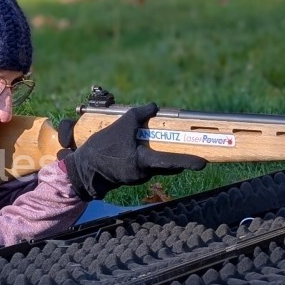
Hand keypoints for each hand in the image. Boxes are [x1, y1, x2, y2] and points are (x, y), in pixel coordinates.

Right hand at [58, 103, 205, 200]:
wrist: (81, 171)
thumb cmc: (100, 149)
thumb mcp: (119, 126)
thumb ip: (138, 114)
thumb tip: (153, 107)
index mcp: (142, 162)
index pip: (170, 162)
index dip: (188, 161)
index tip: (203, 163)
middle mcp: (143, 173)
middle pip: (166, 162)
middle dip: (175, 154)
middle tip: (185, 145)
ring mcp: (138, 176)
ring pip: (155, 162)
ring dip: (155, 151)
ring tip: (145, 140)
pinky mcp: (131, 176)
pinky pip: (145, 163)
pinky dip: (144, 154)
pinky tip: (133, 147)